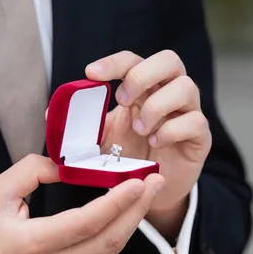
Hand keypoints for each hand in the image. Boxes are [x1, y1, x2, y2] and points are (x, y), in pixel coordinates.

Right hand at [0, 154, 163, 253]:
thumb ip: (31, 171)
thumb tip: (67, 166)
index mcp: (35, 243)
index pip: (88, 223)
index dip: (118, 202)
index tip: (138, 181)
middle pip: (110, 240)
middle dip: (138, 209)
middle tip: (155, 182)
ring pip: (111, 251)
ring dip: (133, 221)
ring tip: (147, 194)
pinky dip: (119, 233)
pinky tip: (127, 215)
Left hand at [85, 50, 211, 238]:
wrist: (148, 192)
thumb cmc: (127, 160)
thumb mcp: (99, 143)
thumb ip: (79, 129)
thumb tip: (52, 115)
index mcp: (143, 89)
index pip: (133, 61)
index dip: (115, 63)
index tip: (93, 74)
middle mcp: (169, 94)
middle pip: (169, 61)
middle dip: (143, 76)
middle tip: (123, 100)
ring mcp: (187, 113)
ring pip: (186, 88)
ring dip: (157, 106)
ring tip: (140, 130)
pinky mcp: (200, 137)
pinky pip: (195, 121)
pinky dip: (172, 130)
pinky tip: (156, 144)